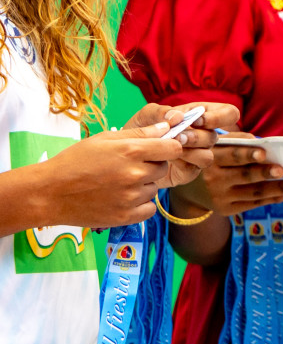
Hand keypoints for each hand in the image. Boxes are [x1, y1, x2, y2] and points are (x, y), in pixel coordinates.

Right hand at [37, 124, 185, 227]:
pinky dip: (141, 204)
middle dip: (151, 166)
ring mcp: (131, 198)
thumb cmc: (75, 162)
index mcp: (131, 151)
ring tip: (118, 183)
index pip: (173, 148)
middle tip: (128, 167)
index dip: (169, 147)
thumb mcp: (104, 139)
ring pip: (155, 188)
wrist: (49, 193)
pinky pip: (149, 208)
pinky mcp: (126, 216)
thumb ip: (139, 133)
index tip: (160, 149)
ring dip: (143, 186)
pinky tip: (123, 198)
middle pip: (163, 168)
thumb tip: (168, 126)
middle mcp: (135, 175)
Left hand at [125, 102, 240, 186]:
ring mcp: (198, 155)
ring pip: (208, 156)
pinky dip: (180, 163)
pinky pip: (193, 169)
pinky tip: (166, 158)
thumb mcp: (147, 115)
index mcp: (201, 116)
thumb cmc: (141, 129)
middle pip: (216, 136)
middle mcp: (204, 136)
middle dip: (197, 136)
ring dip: (191, 152)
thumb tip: (178, 116)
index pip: (229, 113)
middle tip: (178, 136)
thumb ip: (160, 112)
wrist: (126, 153)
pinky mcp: (188, 172)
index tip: (197, 119)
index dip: (219, 117)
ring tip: (172, 148)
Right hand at [174, 131, 282, 216]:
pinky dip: (273, 199)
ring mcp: (220, 197)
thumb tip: (262, 142)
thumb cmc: (213, 159)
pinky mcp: (226, 210)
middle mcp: (213, 179)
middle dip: (265, 173)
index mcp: (212, 159)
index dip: (247, 154)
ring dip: (279, 189)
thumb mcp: (217, 146)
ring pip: (253, 193)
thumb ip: (237, 140)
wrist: (190, 188)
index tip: (264, 154)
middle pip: (244, 176)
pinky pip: (253, 204)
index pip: (231, 156)